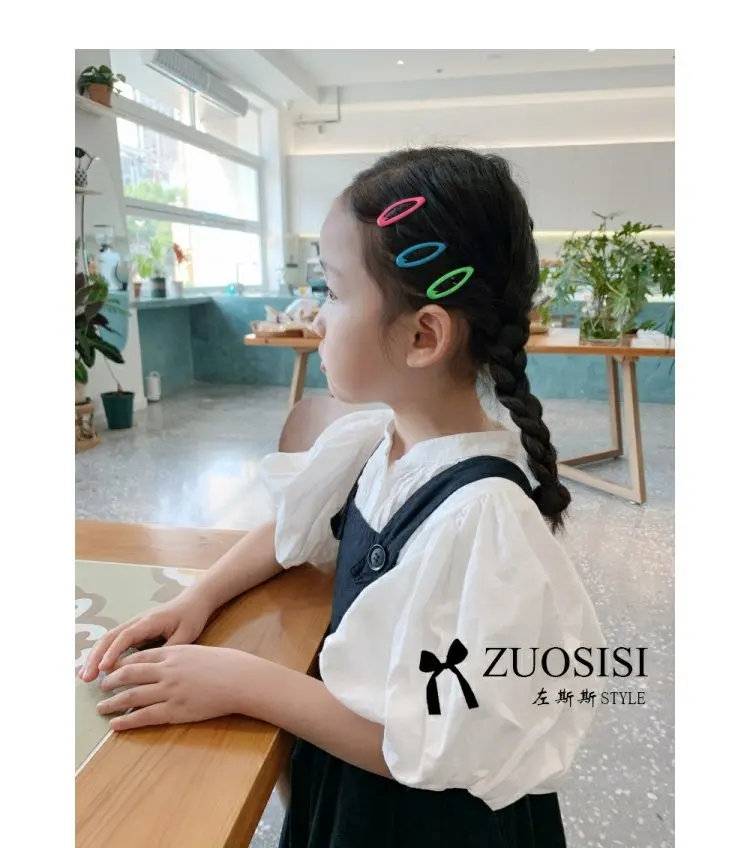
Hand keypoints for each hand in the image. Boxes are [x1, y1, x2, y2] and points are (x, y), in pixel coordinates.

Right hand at [79, 592, 213, 682]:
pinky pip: (114, 641)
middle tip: (85, 678)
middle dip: (95, 657)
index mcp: (149, 621)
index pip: (126, 636)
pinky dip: (102, 654)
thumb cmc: (191, 617)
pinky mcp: (134, 630)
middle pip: (110, 637)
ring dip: (95, 656)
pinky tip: (95, 669)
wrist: (194, 601)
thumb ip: (170, 649)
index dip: (113, 652)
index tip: (103, 669)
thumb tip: (153, 668)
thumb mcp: (186, 634)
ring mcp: (133, 625)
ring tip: (83, 677)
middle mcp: (137, 621)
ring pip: (108, 639)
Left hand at [97, 645, 257, 729]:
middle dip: (111, 681)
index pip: (139, 657)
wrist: (239, 678)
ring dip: (112, 702)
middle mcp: (166, 670)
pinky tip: (115, 725)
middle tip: (101, 687)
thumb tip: (169, 662)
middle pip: (129, 674)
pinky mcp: (175, 710)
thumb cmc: (226, 664)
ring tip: (100, 708)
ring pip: (132, 696)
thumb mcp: (199, 652)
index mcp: (173, 652)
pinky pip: (144, 716)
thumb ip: (180, 656)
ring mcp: (169, 691)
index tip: (111, 669)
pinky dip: (127, 721)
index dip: (122, 664)